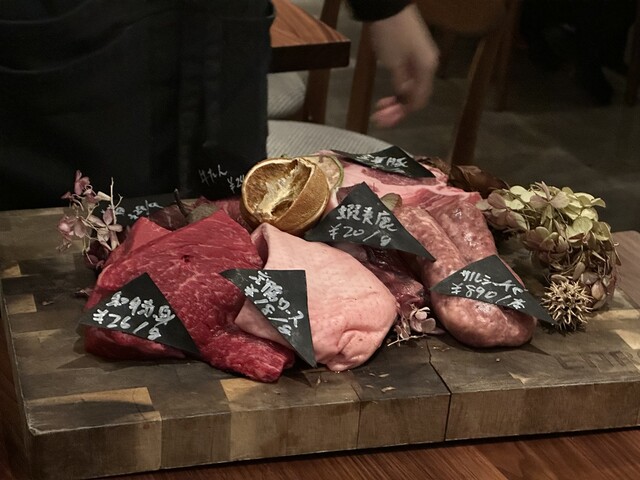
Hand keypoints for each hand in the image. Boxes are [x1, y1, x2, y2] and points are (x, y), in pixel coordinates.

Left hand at [368, 4, 438, 127]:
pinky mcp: (412, 54)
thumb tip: (403, 97)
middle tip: (379, 117)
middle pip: (416, 96)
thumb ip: (401, 83)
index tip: (384, 120)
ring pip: (412, 88)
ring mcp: (421, 59)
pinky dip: (399, 88)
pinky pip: (409, 78)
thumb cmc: (390, 33)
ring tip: (380, 107)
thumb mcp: (393, 62)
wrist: (387, 6)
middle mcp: (428, 65)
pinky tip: (388, 94)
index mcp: (427, 68)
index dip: (402, 114)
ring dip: (397, 100)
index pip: (418, 100)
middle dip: (398, 109)